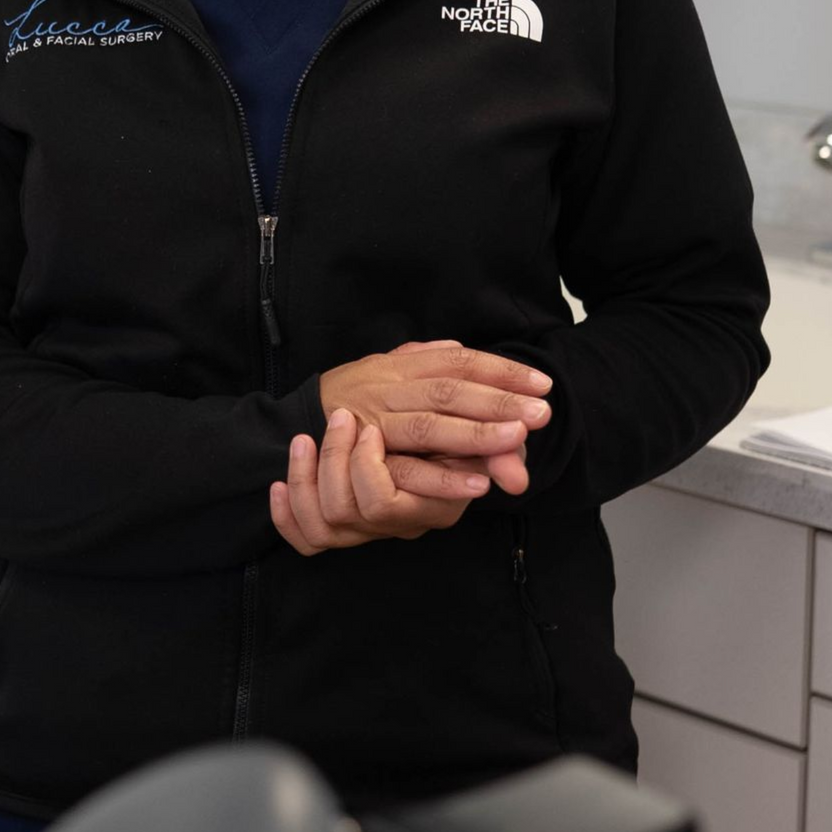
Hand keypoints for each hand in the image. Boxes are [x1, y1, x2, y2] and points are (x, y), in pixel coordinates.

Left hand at [270, 405, 483, 555]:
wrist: (399, 471)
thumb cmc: (444, 450)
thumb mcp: (475, 447)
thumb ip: (499, 453)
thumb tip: (515, 478)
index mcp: (430, 506)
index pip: (406, 493)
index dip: (373, 469)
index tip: (371, 435)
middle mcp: (394, 524)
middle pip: (363, 507)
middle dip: (343, 462)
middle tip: (345, 421)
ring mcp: (360, 532)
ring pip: (329, 517)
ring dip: (311, 474)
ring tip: (309, 436)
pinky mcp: (326, 534)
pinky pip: (301, 540)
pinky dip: (284, 514)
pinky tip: (277, 484)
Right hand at [320, 339, 550, 480]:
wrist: (289, 423)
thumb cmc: (345, 398)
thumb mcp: (378, 369)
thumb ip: (418, 359)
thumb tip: (457, 347)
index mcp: (398, 366)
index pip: (457, 361)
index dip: (500, 370)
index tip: (540, 384)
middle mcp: (387, 389)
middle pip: (449, 390)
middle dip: (498, 400)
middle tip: (542, 412)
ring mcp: (374, 423)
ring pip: (429, 425)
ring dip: (476, 434)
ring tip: (517, 439)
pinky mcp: (363, 459)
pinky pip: (404, 469)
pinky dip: (443, 478)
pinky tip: (477, 484)